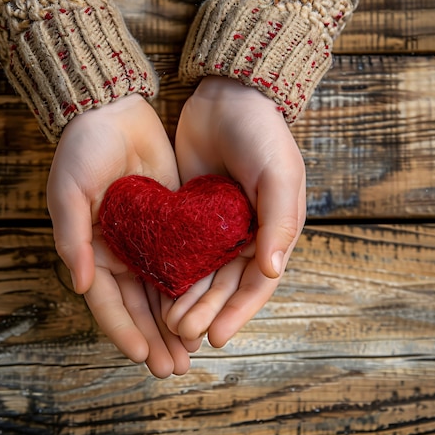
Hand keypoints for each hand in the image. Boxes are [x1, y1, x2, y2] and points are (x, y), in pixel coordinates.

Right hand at [46, 94, 189, 376]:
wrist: (114, 112)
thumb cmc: (82, 150)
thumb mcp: (69, 191)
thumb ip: (72, 238)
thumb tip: (80, 284)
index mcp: (91, 252)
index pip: (107, 303)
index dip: (124, 331)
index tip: (142, 357)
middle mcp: (119, 254)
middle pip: (138, 307)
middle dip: (155, 339)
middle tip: (173, 369)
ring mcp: (146, 242)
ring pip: (162, 293)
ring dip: (175, 325)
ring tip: (191, 354)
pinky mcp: (170, 226)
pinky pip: (181, 264)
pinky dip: (191, 290)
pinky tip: (206, 310)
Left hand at [164, 76, 305, 347]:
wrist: (226, 96)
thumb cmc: (262, 134)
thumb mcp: (279, 175)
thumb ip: (278, 222)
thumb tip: (272, 271)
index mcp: (272, 232)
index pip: (257, 284)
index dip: (238, 312)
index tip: (217, 337)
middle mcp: (245, 236)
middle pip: (225, 285)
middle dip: (207, 312)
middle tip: (183, 334)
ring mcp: (215, 227)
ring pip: (201, 273)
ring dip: (187, 300)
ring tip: (167, 323)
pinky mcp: (188, 214)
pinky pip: (179, 250)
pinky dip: (170, 272)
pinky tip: (155, 290)